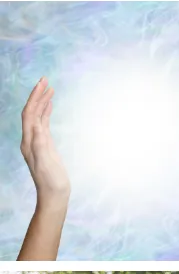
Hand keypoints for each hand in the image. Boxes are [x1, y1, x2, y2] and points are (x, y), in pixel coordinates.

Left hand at [21, 77, 69, 197]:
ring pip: (37, 115)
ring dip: (42, 101)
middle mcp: (30, 138)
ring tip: (49, 87)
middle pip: (31, 111)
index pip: (29, 113)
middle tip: (45, 79)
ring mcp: (37, 141)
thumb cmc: (51, 181)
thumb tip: (39, 127)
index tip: (44, 84)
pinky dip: (46, 111)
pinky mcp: (45, 144)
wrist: (54, 194)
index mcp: (29, 141)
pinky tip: (50, 105)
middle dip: (37, 95)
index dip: (35, 98)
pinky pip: (43, 123)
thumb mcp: (46, 163)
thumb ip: (41, 145)